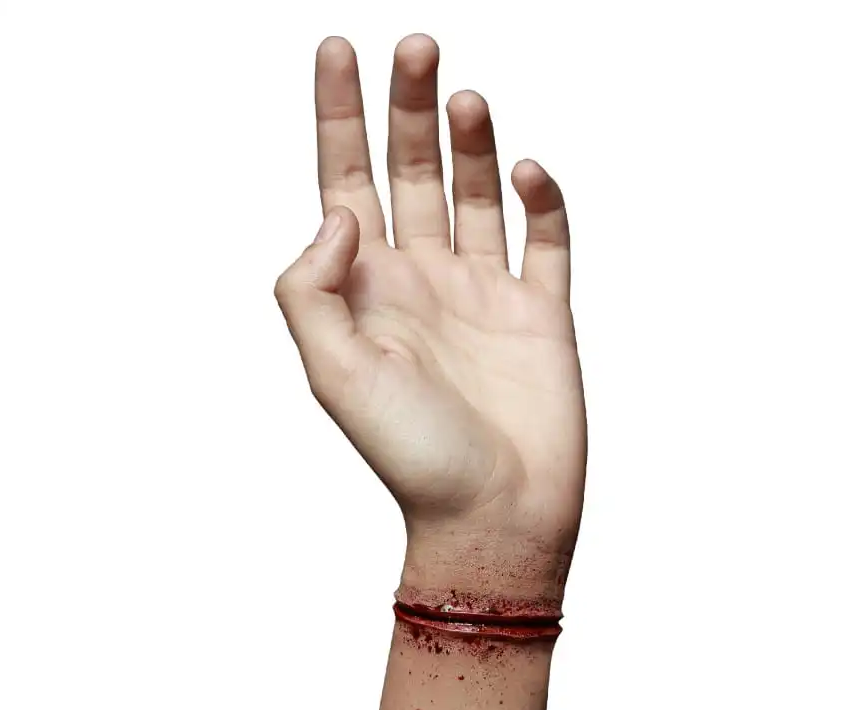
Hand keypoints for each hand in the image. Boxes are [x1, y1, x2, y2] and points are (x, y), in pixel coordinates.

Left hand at [274, 35, 586, 601]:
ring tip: (462, 97)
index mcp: (369, 292)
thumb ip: (313, 288)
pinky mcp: (541, 313)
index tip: (337, 51)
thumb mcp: (335, 374)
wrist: (496, 515)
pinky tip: (526, 170)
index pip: (346, 185)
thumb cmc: (415, 456)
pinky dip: (540, 200)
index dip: (339, 119)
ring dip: (470, 142)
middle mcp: (423, 282)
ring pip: (476, 194)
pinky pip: (544, 240)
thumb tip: (339, 212)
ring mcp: (484, 294)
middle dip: (406, 109)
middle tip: (414, 46)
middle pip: (410, 174)